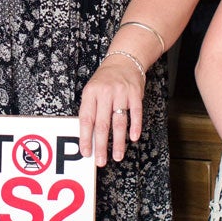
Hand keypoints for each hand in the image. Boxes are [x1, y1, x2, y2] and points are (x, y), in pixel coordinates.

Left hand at [79, 53, 144, 167]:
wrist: (124, 60)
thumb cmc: (105, 79)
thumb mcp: (92, 90)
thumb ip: (90, 110)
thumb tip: (88, 137)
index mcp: (90, 93)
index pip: (86, 119)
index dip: (85, 137)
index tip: (86, 152)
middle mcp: (105, 93)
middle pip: (102, 124)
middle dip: (101, 145)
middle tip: (101, 161)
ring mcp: (121, 93)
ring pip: (119, 122)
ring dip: (118, 142)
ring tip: (117, 156)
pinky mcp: (135, 94)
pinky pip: (135, 113)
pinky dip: (135, 127)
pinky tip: (133, 138)